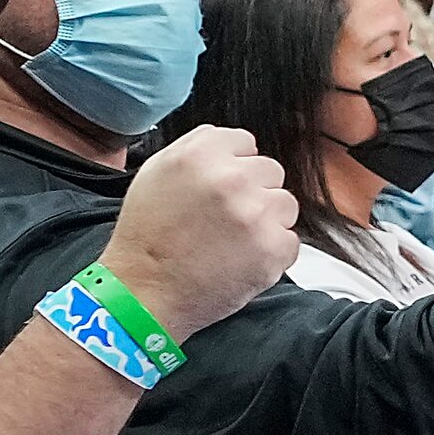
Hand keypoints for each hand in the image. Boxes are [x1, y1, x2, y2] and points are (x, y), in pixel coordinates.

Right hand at [100, 127, 298, 336]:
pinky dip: (271, 253)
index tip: (221, 188)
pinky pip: (290, 241)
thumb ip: (197, 148)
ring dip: (267, 221)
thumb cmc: (146, 237)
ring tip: (232, 241)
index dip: (233, 166)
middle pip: (270, 172)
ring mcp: (256, 214)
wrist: (143, 292)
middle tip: (224, 219)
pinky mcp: (272, 248)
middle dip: (253, 193)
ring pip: (285, 204)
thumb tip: (235, 144)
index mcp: (201, 155)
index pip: (245, 143)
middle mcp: (231, 179)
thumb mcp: (156, 173)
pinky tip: (240, 260)